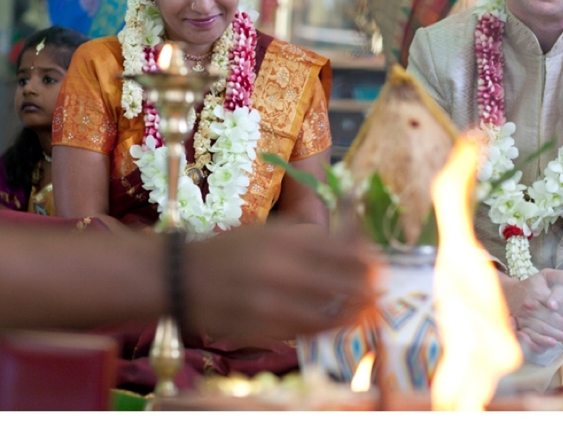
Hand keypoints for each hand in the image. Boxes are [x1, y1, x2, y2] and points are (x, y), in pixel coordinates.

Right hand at [183, 220, 377, 339]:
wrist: (183, 278)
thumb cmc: (232, 250)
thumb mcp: (270, 230)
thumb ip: (310, 236)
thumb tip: (355, 244)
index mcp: (285, 240)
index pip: (344, 251)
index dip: (368, 260)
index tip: (379, 265)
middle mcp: (281, 270)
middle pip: (344, 284)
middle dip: (369, 289)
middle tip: (380, 290)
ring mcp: (272, 304)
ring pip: (331, 315)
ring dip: (355, 313)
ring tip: (366, 310)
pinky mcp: (263, 330)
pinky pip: (307, 332)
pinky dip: (328, 328)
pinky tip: (337, 322)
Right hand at [500, 269, 562, 352]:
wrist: (510, 293)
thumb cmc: (533, 285)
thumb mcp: (546, 275)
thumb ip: (561, 276)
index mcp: (537, 292)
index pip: (557, 306)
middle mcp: (529, 305)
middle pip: (551, 319)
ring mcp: (522, 316)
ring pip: (543, 329)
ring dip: (557, 335)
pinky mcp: (519, 326)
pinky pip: (531, 337)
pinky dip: (543, 342)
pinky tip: (552, 342)